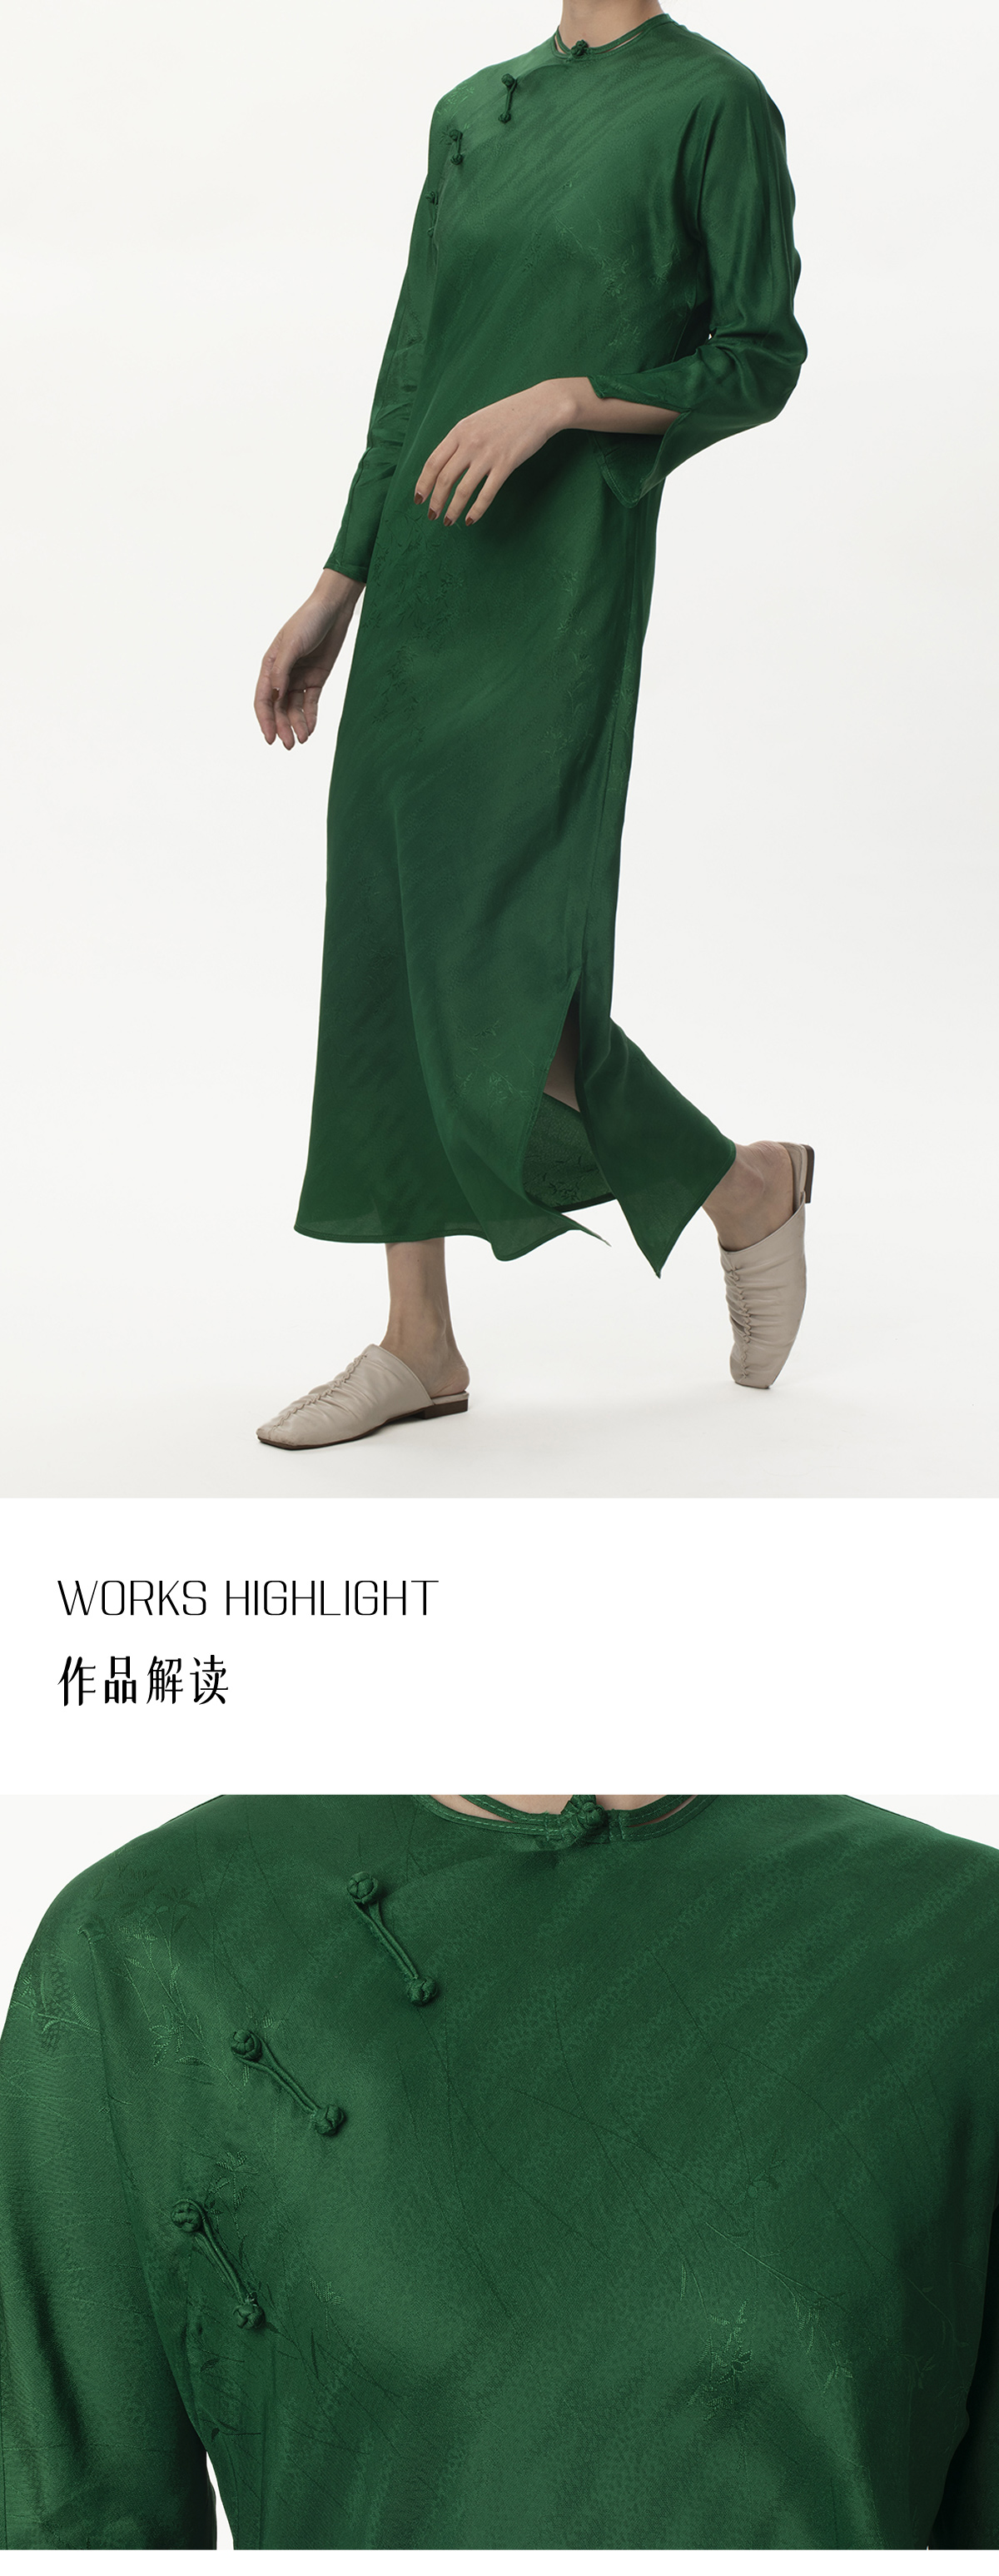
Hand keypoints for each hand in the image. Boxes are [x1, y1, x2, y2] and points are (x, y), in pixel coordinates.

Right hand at [254, 569, 363, 749]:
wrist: (333, 610)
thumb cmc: (308, 621)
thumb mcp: (292, 644)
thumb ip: (282, 668)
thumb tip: (275, 693)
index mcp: (270, 665)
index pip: (263, 698)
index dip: (265, 719)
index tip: (270, 738)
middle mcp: (282, 674)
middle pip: (278, 708)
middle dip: (282, 727)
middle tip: (288, 745)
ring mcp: (299, 678)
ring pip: (294, 708)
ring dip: (296, 724)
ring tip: (302, 740)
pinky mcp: (316, 679)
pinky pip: (311, 703)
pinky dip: (310, 716)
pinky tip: (311, 729)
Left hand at [414, 380, 577, 527]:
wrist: (539, 407)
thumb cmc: (509, 415)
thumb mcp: (477, 421)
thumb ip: (461, 440)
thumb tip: (446, 464)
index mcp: (459, 431)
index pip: (433, 462)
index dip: (423, 483)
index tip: (418, 499)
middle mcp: (470, 443)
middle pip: (444, 478)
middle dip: (435, 501)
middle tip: (432, 515)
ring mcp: (488, 454)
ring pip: (463, 489)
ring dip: (453, 509)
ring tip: (448, 521)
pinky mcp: (506, 465)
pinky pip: (486, 493)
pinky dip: (476, 510)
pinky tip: (471, 519)